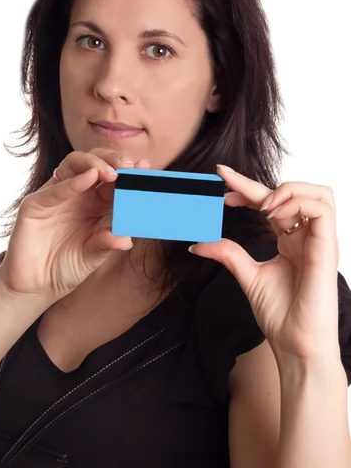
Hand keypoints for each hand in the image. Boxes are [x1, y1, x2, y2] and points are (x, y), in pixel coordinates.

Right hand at [0, 149, 149, 302]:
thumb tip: (127, 240)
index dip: (129, 173)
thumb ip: (107, 244)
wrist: (36, 286)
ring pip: (74, 164)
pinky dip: (73, 182)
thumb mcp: (93, 256)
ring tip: (112, 173)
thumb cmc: (67, 267)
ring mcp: (56, 196)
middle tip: (129, 167)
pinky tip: (90, 178)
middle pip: (95, 164)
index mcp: (96, 203)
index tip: (145, 168)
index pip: (114, 180)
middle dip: (113, 160)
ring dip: (95, 163)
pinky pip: (54, 189)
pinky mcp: (36, 204)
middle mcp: (78, 194)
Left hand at [189, 165, 340, 362]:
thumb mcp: (247, 275)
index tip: (221, 181)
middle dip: (256, 183)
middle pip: (290, 192)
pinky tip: (274, 214)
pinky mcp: (327, 249)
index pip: (270, 203)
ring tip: (261, 205)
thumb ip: (228, 253)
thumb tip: (199, 243)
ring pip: (318, 193)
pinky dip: (298, 203)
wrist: (294, 345)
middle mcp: (306, 237)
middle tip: (227, 184)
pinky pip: (323, 210)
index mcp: (290, 241)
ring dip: (286, 189)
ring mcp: (319, 242)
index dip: (247, 188)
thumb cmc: (281, 315)